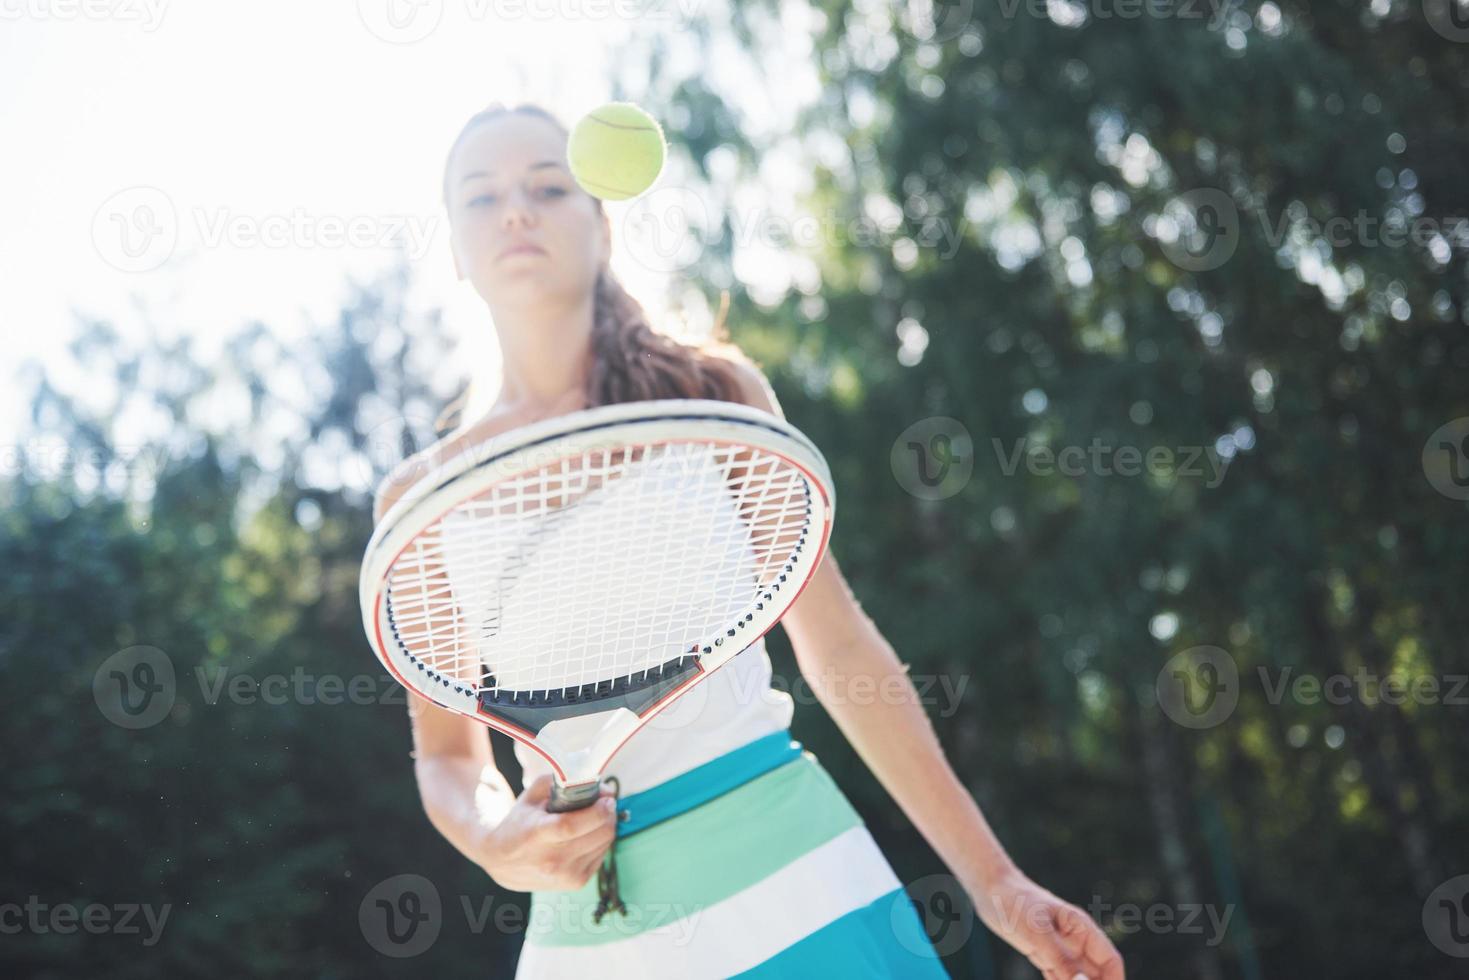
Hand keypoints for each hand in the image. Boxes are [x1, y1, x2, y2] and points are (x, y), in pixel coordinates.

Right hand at [475, 775, 617, 891]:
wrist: (502, 860)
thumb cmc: (520, 822)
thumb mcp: (533, 794)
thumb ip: (564, 781)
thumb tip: (601, 787)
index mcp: (537, 835)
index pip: (572, 826)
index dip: (597, 810)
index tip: (606, 797)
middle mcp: (552, 860)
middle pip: (598, 834)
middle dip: (609, 813)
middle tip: (605, 802)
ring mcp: (565, 875)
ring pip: (605, 844)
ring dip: (606, 826)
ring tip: (594, 817)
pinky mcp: (576, 883)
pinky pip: (602, 856)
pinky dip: (600, 841)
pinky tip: (587, 834)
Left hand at [971, 868, 1123, 979]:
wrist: (989, 889)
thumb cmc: (1014, 901)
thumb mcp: (1037, 932)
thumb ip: (1061, 959)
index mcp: (1081, 928)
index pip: (1110, 961)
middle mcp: (1075, 941)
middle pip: (1096, 973)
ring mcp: (1060, 949)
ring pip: (1078, 978)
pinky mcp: (1044, 955)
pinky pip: (1059, 977)